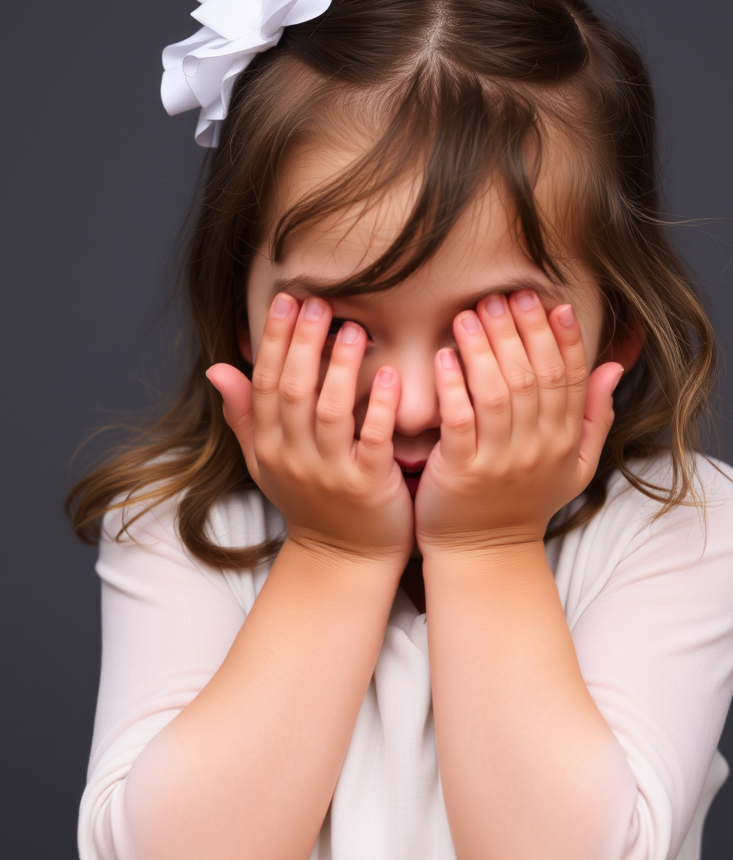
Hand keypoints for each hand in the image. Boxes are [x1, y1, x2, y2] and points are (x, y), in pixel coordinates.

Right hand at [206, 294, 413, 565]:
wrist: (344, 559)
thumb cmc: (310, 503)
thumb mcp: (266, 462)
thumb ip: (244, 415)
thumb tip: (216, 368)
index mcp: (269, 446)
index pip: (265, 383)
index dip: (274, 340)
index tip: (285, 300)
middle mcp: (294, 457)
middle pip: (293, 391)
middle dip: (303, 343)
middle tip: (318, 303)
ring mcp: (330, 473)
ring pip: (330, 411)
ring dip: (340, 367)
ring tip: (354, 329)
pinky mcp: (367, 486)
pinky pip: (372, 440)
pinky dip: (380, 406)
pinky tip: (390, 375)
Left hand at [414, 290, 622, 556]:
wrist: (485, 553)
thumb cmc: (525, 503)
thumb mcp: (574, 466)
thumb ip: (593, 416)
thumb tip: (612, 366)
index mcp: (565, 440)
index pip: (569, 378)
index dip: (563, 338)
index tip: (552, 303)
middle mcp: (538, 448)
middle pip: (534, 377)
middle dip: (521, 331)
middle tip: (505, 296)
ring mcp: (500, 460)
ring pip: (498, 392)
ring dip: (485, 348)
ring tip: (471, 314)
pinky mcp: (462, 471)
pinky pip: (460, 420)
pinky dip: (454, 385)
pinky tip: (444, 356)